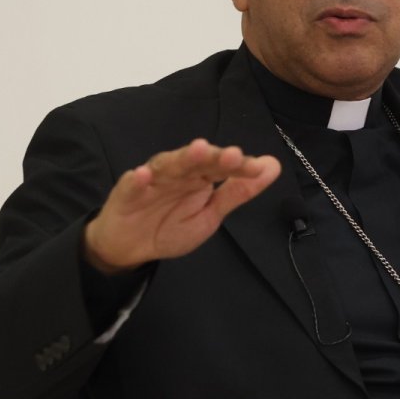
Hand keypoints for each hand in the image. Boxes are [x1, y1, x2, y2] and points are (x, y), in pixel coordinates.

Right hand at [83, 139, 280, 273]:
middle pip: (197, 161)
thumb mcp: (211, 214)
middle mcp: (179, 173)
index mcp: (200, 177)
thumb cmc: (170, 226)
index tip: (258, 167)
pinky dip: (137, 180)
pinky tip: (143, 174)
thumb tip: (272, 166)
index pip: (223, 166)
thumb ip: (238, 191)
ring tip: (197, 151)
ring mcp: (152, 181)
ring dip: (182, 158)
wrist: (130, 247)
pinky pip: (131, 186)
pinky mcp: (127, 194)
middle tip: (232, 154)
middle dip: (214, 157)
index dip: (240, 166)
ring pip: (167, 165)